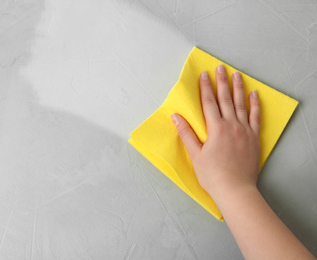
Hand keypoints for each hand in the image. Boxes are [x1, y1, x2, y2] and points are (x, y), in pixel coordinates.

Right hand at [171, 64, 260, 202]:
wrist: (235, 189)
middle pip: (225, 99)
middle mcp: (231, 125)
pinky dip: (255, 104)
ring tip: (236, 74)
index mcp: (215, 128)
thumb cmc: (212, 175)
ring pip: (241, 104)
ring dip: (238, 88)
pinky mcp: (254, 138)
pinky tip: (254, 94)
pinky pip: (256, 117)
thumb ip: (186, 133)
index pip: (209, 102)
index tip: (204, 75)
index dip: (205, 87)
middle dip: (221, 82)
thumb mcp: (195, 155)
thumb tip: (175, 117)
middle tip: (220, 67)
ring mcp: (245, 130)